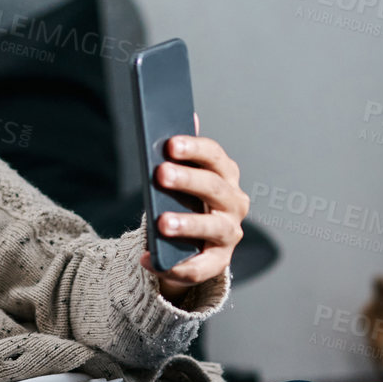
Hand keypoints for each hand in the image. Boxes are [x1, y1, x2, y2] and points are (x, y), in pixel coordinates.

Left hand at [139, 114, 248, 303]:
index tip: (170, 144)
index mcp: (225, 175)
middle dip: (187, 179)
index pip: (214, 156)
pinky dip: (175, 266)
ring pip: (212, 227)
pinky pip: (200, 266)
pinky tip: (149, 260)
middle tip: (160, 174)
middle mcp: (234, 202)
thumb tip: (187, 115)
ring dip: (188, 224)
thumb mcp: (184, 175)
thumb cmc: (186, 201)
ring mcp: (229, 232)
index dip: (194, 148)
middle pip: (213, 187)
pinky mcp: (219, 261)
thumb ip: (182, 151)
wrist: (193, 242)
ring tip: (161, 223)